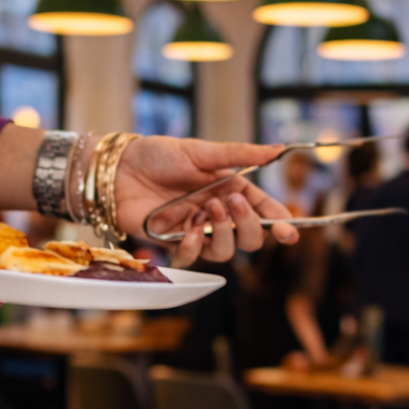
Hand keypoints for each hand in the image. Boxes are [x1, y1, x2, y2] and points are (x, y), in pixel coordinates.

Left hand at [115, 136, 298, 266]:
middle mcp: (217, 213)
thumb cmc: (157, 155)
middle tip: (232, 204)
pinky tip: (188, 229)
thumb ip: (240, 154)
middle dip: (249, 226)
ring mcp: (197, 230)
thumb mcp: (201, 151)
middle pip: (249, 238)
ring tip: (207, 210)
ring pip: (227, 251)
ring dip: (223, 234)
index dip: (279, 223)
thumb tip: (277, 150)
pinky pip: (195, 257)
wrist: (118, 169)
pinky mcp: (174, 242)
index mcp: (229, 189)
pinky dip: (196, 246)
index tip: (290, 232)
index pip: (262, 210)